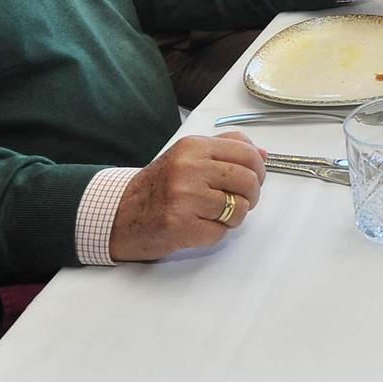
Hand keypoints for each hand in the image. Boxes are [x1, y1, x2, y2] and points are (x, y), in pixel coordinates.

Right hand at [108, 132, 265, 262]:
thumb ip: (225, 149)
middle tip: (236, 202)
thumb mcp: (188, 156)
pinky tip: (197, 227)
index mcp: (193, 147)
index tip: (253, 180)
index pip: (248, 155)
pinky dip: (214, 234)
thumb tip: (263, 154)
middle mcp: (189, 168)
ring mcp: (184, 197)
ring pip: (238, 209)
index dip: (259, 171)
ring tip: (213, 215)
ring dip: (232, 218)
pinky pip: (220, 233)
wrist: (119, 215)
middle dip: (250, 197)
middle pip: (248, 182)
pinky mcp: (180, 226)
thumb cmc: (159, 186)